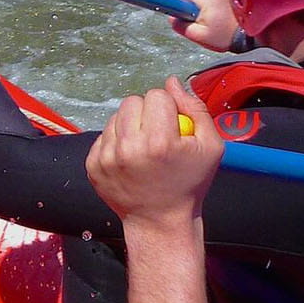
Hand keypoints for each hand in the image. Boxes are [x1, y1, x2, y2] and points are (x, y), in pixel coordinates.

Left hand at [87, 78, 221, 230]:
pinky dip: (116, 141)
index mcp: (160, 142)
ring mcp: (106, 157)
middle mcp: (129, 148)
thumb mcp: (211, 146)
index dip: (169, 107)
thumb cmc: (190, 183)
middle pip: (133, 101)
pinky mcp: (92, 165)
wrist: (160, 220)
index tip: (173, 127)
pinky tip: (129, 159)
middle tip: (157, 134)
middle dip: (147, 112)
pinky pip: (103, 135)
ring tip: (143, 147)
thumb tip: (171, 81)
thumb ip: (195, 109)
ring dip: (130, 125)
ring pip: (116, 116)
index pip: (156, 95)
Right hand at [171, 0, 238, 50]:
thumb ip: (181, 26)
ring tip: (213, 20)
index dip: (177, 2)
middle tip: (199, 20)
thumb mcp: (198, 35)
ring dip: (204, 6)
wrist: (250, 35)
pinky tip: (221, 16)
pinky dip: (214, 5)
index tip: (180, 11)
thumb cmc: (225, 36)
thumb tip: (172, 19)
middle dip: (192, 6)